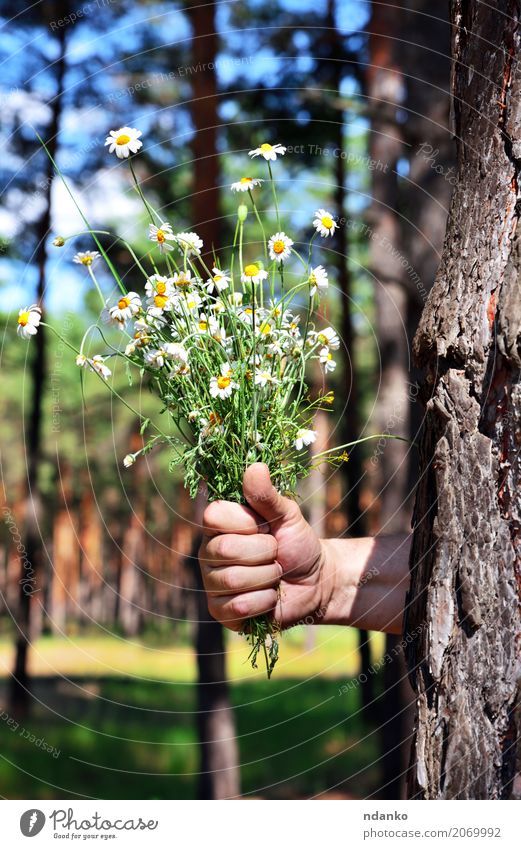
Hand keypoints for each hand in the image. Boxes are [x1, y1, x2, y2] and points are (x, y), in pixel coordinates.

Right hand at [198, 463, 331, 631]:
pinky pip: (238, 606)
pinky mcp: (221, 612)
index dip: (245, 522)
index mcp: (219, 525)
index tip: (265, 526)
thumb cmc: (297, 543)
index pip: (213, 516)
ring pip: (232, 580)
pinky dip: (265, 601)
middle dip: (264, 551)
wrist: (316, 581)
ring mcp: (212, 583)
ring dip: (268, 577)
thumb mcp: (287, 515)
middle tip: (275, 553)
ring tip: (275, 574)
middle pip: (224, 549)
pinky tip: (271, 597)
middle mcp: (209, 552)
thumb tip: (255, 466)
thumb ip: (268, 495)